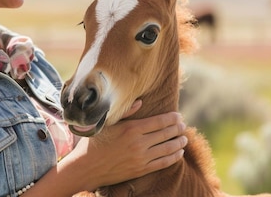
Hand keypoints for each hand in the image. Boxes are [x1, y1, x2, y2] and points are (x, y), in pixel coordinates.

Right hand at [65, 100, 187, 189]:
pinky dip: (174, 157)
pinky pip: (163, 163)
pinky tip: (179, 153)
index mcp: (131, 128)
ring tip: (184, 138)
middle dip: (178, 128)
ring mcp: (141, 158)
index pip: (159, 121)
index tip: (178, 115)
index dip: (172, 118)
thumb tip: (141, 101)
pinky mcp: (141, 170)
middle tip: (183, 125)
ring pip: (168, 149)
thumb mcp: (107, 123)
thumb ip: (126, 111)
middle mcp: (139, 143)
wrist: (86, 167)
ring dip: (179, 142)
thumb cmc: (95, 142)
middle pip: (166, 133)